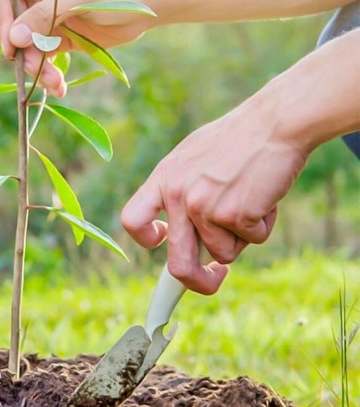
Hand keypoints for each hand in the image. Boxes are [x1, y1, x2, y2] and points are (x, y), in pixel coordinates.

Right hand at [0, 0, 155, 96]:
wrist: (145, 6)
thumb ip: (46, 14)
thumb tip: (14, 37)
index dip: (2, 20)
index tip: (11, 47)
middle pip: (10, 26)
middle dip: (22, 51)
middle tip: (36, 70)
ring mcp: (43, 18)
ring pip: (24, 48)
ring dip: (36, 68)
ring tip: (54, 83)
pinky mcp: (54, 38)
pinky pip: (40, 59)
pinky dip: (46, 74)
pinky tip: (58, 87)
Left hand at [120, 102, 307, 293]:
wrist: (273, 123)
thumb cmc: (237, 139)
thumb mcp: (192, 158)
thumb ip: (181, 190)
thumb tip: (179, 232)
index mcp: (163, 179)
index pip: (132, 220)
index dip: (146, 239)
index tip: (164, 241)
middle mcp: (178, 195)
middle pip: (177, 263)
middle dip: (198, 282)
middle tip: (214, 278)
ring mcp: (204, 207)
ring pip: (224, 253)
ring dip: (242, 236)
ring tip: (251, 197)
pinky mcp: (235, 215)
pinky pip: (253, 240)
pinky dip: (263, 225)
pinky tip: (265, 195)